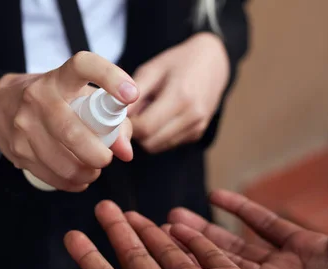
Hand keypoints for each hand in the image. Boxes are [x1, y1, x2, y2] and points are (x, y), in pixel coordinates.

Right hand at [0, 52, 137, 191]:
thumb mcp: (80, 97)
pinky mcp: (17, 149)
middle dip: (97, 154)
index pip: (83, 66)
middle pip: (72, 132)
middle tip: (106, 159)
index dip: (110, 77)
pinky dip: (70, 183)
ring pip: (61, 161)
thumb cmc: (53, 101)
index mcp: (59, 78)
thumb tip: (125, 151)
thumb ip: (112, 119)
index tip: (131, 95)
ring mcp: (24, 124)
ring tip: (93, 170)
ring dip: (85, 173)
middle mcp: (38, 97)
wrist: (1, 106)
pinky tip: (78, 179)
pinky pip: (49, 175)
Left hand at [29, 201, 320, 268]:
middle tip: (103, 206)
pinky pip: (207, 252)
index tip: (71, 234)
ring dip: (151, 231)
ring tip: (134, 212)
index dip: (87, 257)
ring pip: (168, 252)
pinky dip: (193, 238)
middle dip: (118, 232)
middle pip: (136, 258)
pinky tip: (179, 223)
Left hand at [129, 32, 228, 153]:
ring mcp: (197, 127)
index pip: (145, 127)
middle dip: (135, 131)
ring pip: (157, 146)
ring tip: (147, 111)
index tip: (119, 114)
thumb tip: (114, 114)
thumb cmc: (179, 62)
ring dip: (145, 135)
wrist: (214, 61)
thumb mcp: (153, 69)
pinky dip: (158, 135)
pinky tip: (160, 116)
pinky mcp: (197, 134)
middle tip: (132, 112)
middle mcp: (192, 116)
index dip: (127, 124)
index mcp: (181, 96)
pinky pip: (168, 143)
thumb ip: (133, 93)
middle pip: (150, 141)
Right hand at [168, 176, 327, 268]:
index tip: (214, 194)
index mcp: (312, 247)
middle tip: (175, 216)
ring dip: (202, 246)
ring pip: (232, 262)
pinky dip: (217, 265)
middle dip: (207, 231)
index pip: (265, 224)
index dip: (240, 209)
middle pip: (238, 246)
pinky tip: (191, 252)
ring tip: (171, 227)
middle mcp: (291, 267)